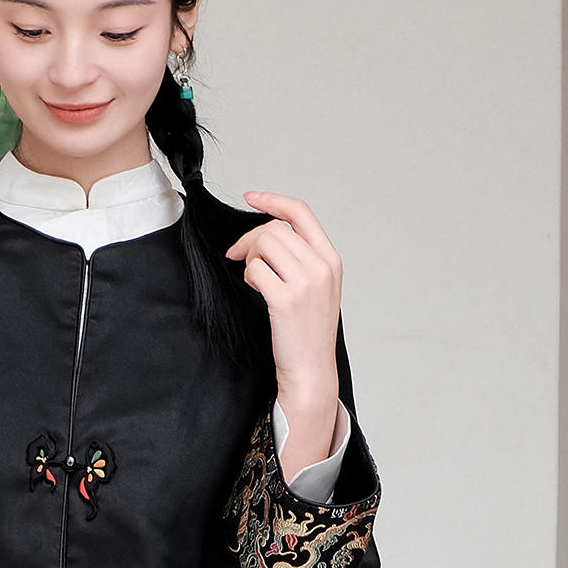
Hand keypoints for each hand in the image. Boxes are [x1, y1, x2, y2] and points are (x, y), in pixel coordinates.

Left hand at [225, 193, 341, 479]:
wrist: (311, 370)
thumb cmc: (307, 332)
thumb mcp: (315, 289)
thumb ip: (300, 259)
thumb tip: (264, 235)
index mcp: (331, 260)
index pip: (301, 213)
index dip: (273, 200)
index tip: (250, 197)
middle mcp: (322, 267)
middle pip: (275, 229)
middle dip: (250, 239)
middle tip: (237, 256)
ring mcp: (306, 283)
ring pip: (264, 245)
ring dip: (250, 259)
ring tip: (254, 280)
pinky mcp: (286, 300)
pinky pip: (256, 270)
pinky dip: (249, 277)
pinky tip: (254, 290)